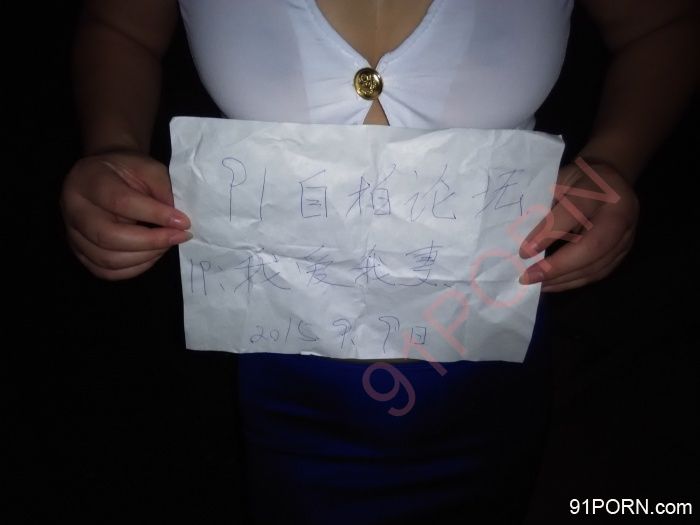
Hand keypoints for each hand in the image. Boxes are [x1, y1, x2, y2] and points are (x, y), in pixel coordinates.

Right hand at [60, 151, 190, 279]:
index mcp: (88, 179)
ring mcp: (72, 233)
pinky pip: (105, 271)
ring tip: (166, 244)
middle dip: (151, 241)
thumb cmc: (129, 170)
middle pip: (108, 236)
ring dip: (145, 257)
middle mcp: (73, 208)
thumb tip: (176, 223)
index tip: (183, 222)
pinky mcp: (79, 251)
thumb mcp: (149, 168)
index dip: (155, 215)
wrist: (105, 174)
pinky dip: (133, 268)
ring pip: (107, 259)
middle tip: (178, 237)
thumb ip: (162, 191)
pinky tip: (151, 255)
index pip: (121, 202)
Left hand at [518, 158, 638, 291]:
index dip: (549, 233)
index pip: (574, 211)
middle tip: (527, 277)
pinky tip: (552, 284)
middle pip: (594, 246)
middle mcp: (622, 214)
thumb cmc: (576, 180)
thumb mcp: (559, 181)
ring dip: (563, 279)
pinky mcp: (623, 252)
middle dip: (558, 266)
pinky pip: (599, 272)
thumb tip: (522, 238)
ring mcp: (627, 236)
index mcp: (602, 189)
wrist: (609, 180)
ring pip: (597, 265)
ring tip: (536, 284)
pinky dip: (573, 281)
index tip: (524, 252)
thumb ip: (545, 205)